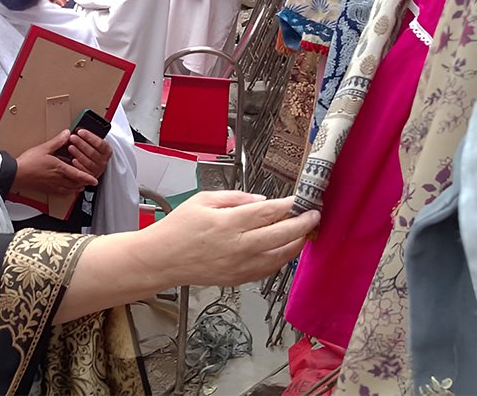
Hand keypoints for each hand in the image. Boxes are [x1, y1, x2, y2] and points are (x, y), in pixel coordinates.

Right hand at [13, 129, 98, 195]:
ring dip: (77, 188)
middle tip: (89, 181)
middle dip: (84, 183)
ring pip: (70, 190)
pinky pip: (62, 193)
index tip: (94, 180)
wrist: (17, 174)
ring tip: (81, 185)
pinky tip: (68, 190)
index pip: (78, 174)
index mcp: (59, 168)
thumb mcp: (44, 148)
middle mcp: (58, 179)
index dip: (88, 178)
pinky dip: (68, 192)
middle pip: (76, 184)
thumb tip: (66, 134)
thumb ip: (57, 141)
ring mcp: (53, 186)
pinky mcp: (47, 189)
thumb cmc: (28, 162)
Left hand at [66, 129, 111, 178]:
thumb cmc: (90, 148)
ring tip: (70, 147)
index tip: (80, 131)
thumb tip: (83, 128)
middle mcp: (104, 160)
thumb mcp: (92, 141)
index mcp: (107, 150)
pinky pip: (85, 171)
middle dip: (81, 144)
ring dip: (78, 154)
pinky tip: (72, 160)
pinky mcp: (91, 176)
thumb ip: (88, 136)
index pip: (99, 143)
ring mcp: (98, 169)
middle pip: (92, 152)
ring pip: (88, 162)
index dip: (89, 137)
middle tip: (72, 137)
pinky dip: (78, 165)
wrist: (93, 162)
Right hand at [143, 191, 318, 286]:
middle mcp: (238, 246)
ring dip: (296, 243)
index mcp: (228, 223)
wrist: (162, 259)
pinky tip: (285, 249)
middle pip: (282, 235)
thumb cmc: (178, 229)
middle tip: (314, 215)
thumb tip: (262, 201)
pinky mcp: (239, 279)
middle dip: (303, 224)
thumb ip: (235, 197)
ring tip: (304, 233)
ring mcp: (240, 266)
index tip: (301, 200)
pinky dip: (282, 259)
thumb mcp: (202, 200)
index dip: (289, 205)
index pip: (268, 212)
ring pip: (281, 256)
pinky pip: (269, 270)